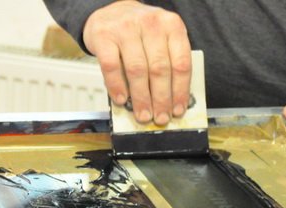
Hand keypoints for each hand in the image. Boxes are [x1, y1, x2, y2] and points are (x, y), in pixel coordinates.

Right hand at [83, 0, 190, 125]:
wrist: (110, 12)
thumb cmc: (138, 32)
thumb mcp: (159, 40)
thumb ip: (167, 63)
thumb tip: (170, 101)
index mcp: (171, 25)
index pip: (181, 63)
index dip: (180, 90)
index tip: (178, 109)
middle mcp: (151, 24)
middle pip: (160, 69)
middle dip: (161, 99)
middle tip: (160, 117)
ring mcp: (126, 28)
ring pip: (137, 70)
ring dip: (141, 98)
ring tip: (143, 114)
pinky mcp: (104, 36)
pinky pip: (111, 66)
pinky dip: (117, 86)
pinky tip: (121, 99)